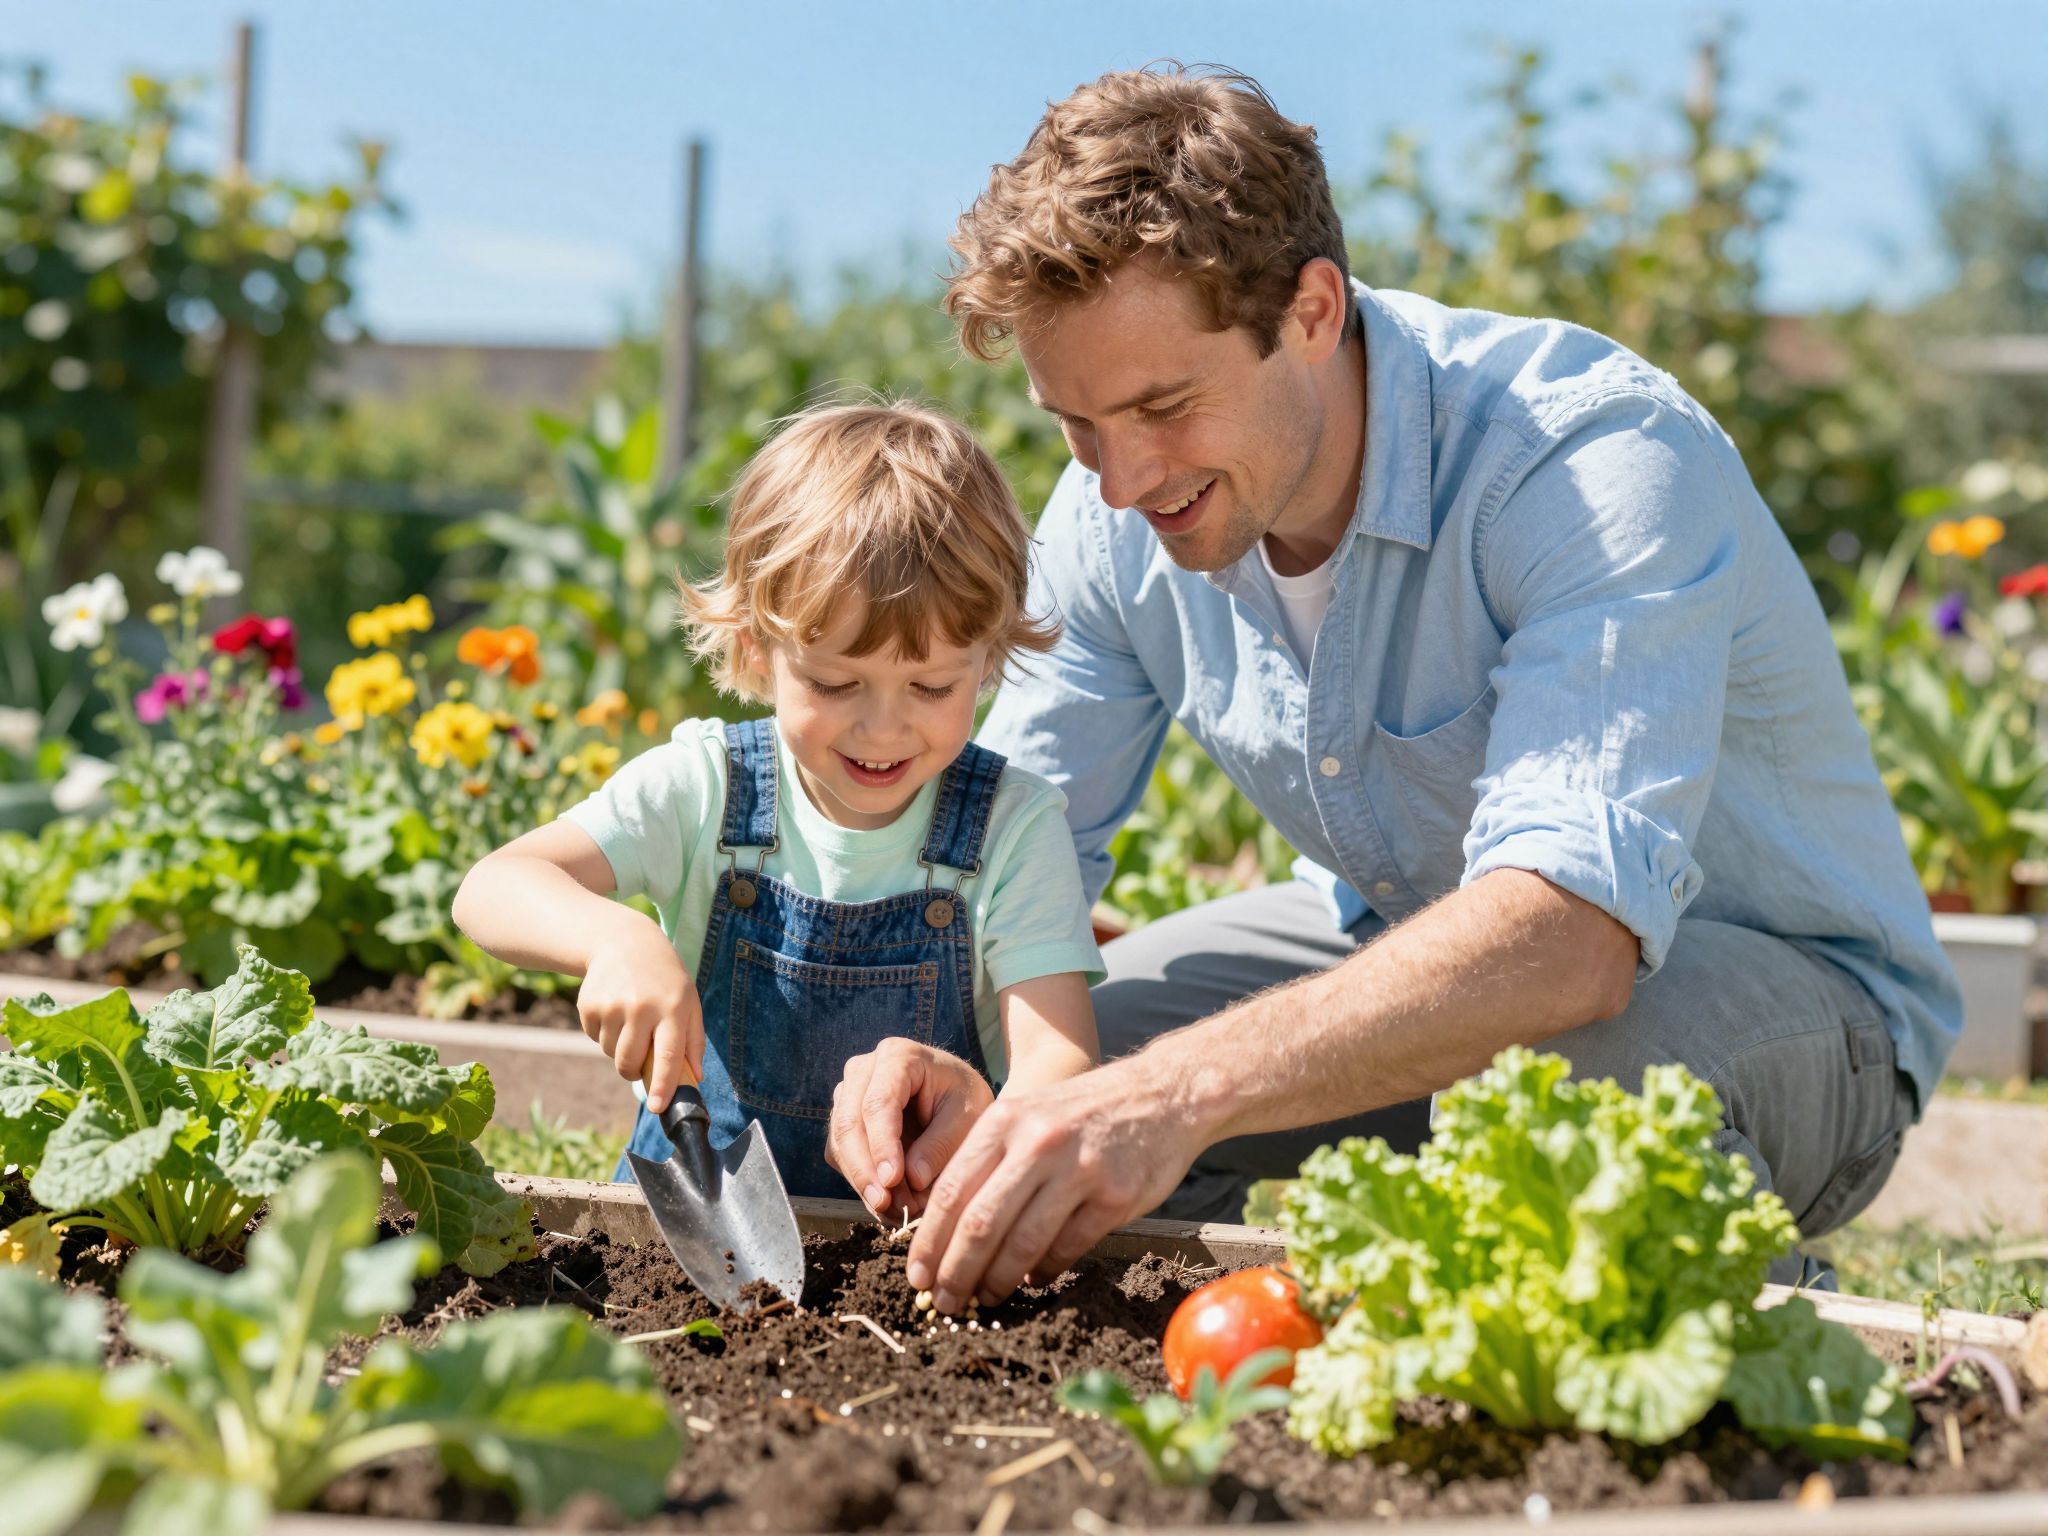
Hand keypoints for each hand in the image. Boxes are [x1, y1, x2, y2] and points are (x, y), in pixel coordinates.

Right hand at [578, 919, 702, 1111]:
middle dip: (634, 1071)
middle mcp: (641, 1007)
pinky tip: (614, 1009)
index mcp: (672, 1008)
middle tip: (641, 1055)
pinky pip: (594, 1038)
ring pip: (611, 1053)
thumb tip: (694, 1079)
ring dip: (619, 1048)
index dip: (664, 1086)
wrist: (625, 942)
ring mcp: (612, 1005)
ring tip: (631, 1019)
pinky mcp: (589, 1004)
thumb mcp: (688, 1001)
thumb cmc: (665, 979)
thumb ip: (693, 1041)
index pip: (668, 1055)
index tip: (658, 1108)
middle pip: (630, 1063)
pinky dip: (604, 1033)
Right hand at [826, 1040, 993, 1218]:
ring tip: (899, 1211)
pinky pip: (842, 1158)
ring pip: (840, 1145)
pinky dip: (863, 1184)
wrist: (954, 1094)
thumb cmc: (964, 1099)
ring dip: (865, 1183)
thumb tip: (912, 1179)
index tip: (892, 1180)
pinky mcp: (844, 1123)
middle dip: (866, 1171)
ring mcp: (848, 1096)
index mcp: (898, 1056)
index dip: (882, 1144)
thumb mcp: (969, 1117)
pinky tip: (889, 1204)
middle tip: (889, 1206)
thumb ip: (941, 1144)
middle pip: (849, 1124)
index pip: (879, 1103)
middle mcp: (863, 1071)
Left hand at [904, 1055, 1207, 1313]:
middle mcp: (1037, 1142)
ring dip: (997, 1281)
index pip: (950, 1193)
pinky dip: (1044, 1272)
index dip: (928, 1243)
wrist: (1162, 1093)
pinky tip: (1033, 1281)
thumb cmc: (1081, 1112)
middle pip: (980, 1224)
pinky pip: (1068, 1248)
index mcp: (1004, 1121)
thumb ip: (988, 1161)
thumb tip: (946, 1231)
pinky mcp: (1115, 1196)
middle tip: (943, 1302)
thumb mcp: (1027, 1115)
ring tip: (985, 1299)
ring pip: (1023, 1244)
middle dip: (955, 1273)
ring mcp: (1079, 1169)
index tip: (916, 1277)